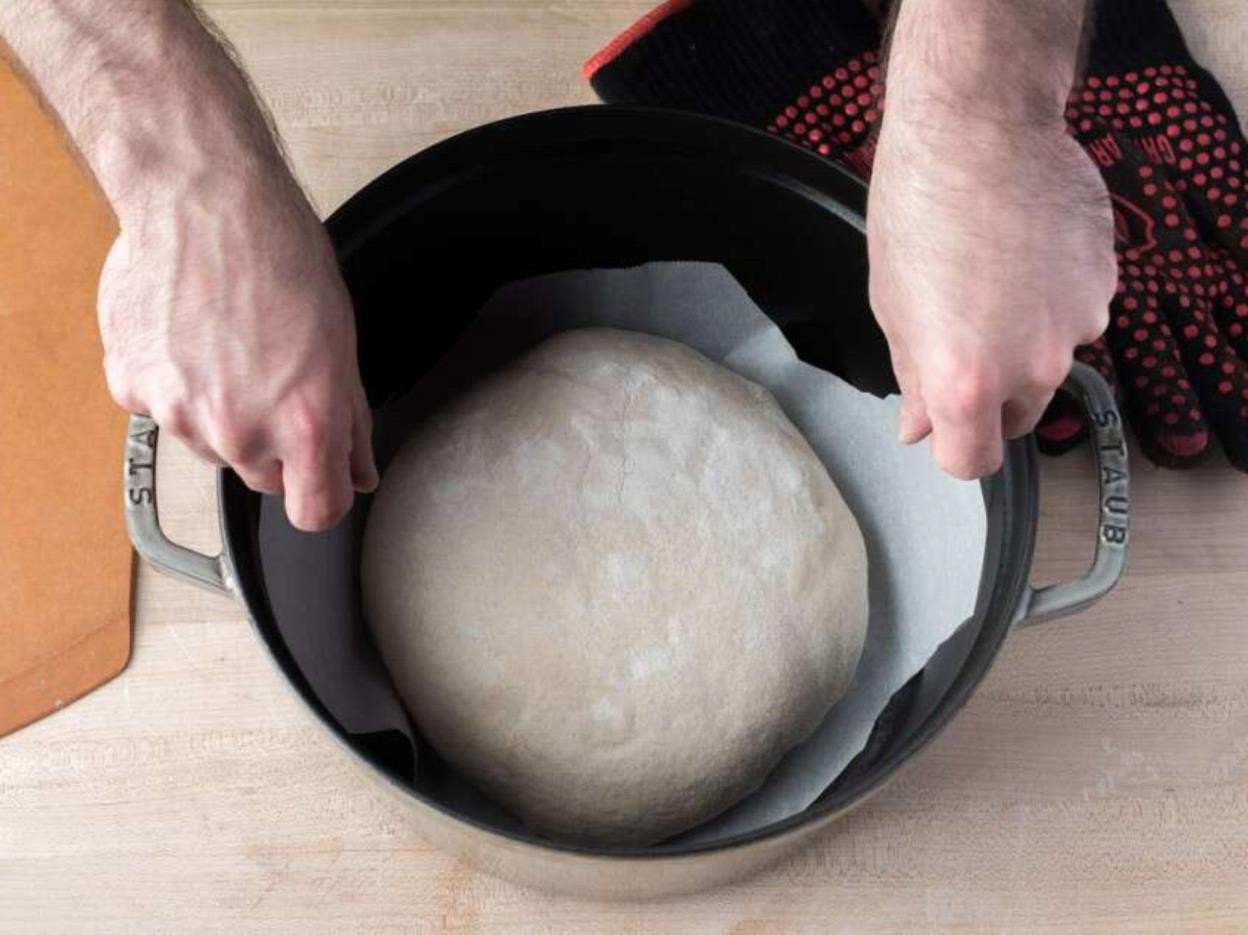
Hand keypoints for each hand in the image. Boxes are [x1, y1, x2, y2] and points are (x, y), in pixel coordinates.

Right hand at [0, 0, 378, 530]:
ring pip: (213, 445)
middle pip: (264, 479)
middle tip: (278, 380)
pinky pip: (164, 411)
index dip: (325, 493)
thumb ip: (350, 421)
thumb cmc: (281, 257)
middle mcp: (240, 430)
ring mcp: (180, 413)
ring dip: (225, 414)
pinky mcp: (134, 388)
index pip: (316, 513)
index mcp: (303, 422)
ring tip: (233, 347)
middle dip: (277, 445)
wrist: (204, 200)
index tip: (325, 477)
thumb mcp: (342, 344)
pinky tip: (192, 338)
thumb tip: (359, 471)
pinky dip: (178, 386)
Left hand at [867, 112, 1116, 477]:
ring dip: (1024, 341)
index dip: (953, 446)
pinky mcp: (1106, 284)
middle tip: (960, 339)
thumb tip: (918, 425)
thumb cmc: (920, 209)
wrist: (978, 128)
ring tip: (991, 279)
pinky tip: (1024, 253)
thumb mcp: (893, 307)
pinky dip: (1052, 299)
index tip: (942, 426)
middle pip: (1017, 416)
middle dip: (989, 395)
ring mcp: (1078, 325)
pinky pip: (1076, 314)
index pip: (971, 461)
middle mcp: (1032, 365)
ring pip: (1049, 361)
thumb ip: (913, 378)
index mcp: (967, 381)